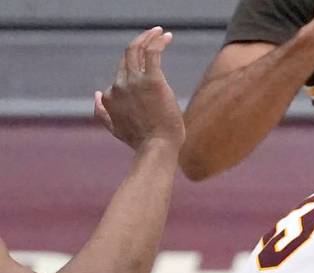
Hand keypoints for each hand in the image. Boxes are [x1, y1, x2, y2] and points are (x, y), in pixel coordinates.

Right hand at [95, 27, 184, 151]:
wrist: (156, 148)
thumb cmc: (142, 142)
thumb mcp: (114, 128)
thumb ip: (102, 112)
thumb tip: (97, 93)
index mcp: (111, 95)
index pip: (120, 73)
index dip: (133, 65)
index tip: (149, 63)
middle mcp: (118, 85)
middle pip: (127, 56)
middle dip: (139, 43)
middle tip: (154, 36)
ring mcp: (134, 82)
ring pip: (136, 49)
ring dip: (147, 37)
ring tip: (160, 32)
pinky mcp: (152, 80)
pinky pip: (152, 53)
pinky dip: (157, 40)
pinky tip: (166, 35)